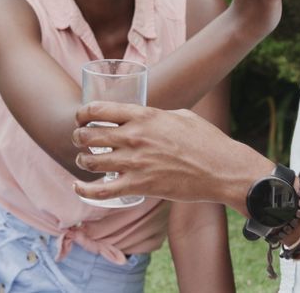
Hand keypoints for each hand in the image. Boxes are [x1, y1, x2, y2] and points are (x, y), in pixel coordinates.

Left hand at [72, 102, 270, 206]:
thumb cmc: (206, 140)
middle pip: (89, 135)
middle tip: (80, 140)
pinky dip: (84, 190)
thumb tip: (145, 117)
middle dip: (78, 137)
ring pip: (91, 161)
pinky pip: (101, 190)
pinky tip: (78, 187)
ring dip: (82, 161)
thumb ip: (157, 115)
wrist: (221, 169)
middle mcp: (134, 137)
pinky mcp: (139, 186)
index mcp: (144, 116)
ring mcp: (135, 163)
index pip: (99, 110)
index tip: (81, 118)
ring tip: (83, 161)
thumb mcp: (180, 116)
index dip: (83, 114)